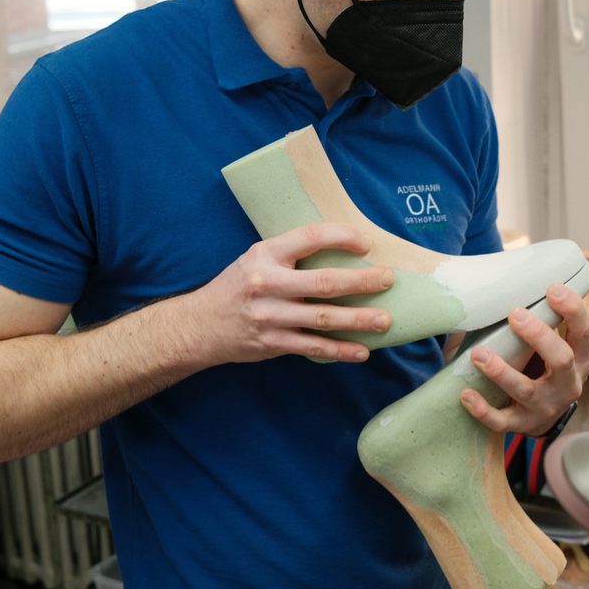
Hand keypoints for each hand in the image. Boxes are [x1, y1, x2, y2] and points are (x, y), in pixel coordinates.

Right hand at [179, 223, 392, 365]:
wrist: (199, 324)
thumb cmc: (237, 286)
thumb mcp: (256, 258)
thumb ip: (290, 254)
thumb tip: (341, 251)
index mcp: (265, 254)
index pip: (310, 237)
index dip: (341, 237)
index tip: (366, 244)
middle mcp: (267, 283)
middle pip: (324, 282)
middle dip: (361, 282)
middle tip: (388, 280)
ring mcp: (270, 316)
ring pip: (323, 318)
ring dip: (358, 320)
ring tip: (385, 320)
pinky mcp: (272, 342)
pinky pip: (313, 347)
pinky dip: (340, 350)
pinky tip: (362, 351)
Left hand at [459, 282, 588, 435]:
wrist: (544, 417)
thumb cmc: (544, 368)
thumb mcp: (553, 347)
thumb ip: (541, 322)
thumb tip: (505, 282)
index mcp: (579, 359)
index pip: (583, 331)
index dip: (572, 309)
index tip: (552, 287)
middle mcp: (567, 384)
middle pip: (562, 359)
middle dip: (539, 336)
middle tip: (514, 313)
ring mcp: (545, 407)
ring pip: (526, 391)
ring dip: (501, 371)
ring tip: (478, 353)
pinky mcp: (522, 425)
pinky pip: (502, 421)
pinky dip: (483, 409)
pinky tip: (465, 394)